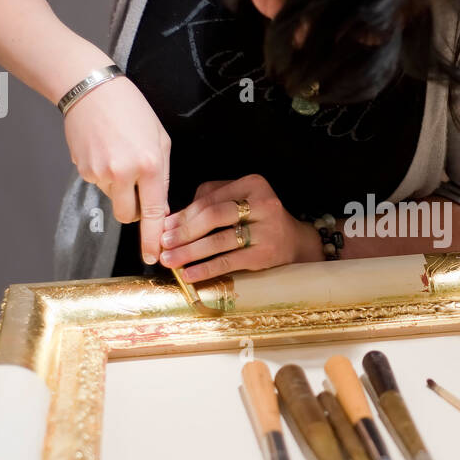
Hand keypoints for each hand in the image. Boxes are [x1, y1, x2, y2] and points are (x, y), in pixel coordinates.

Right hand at [63, 76, 170, 264]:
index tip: (153, 257)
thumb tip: (158, 206)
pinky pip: (98, 183)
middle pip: (127, 215)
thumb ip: (161, 174)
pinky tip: (104, 150)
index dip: (152, 239)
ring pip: (112, 197)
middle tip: (135, 188)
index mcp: (149, 165)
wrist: (90, 89)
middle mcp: (123, 173)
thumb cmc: (131, 110)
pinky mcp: (82, 170)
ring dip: (118, 185)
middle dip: (133, 210)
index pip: (153, 213)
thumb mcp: (160, 139)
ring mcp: (99, 173)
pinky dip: (103, 173)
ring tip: (118, 153)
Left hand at [159, 174, 321, 281]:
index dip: (184, 214)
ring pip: (219, 241)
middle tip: (164, 243)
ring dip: (190, 252)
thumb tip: (171, 220)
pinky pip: (229, 261)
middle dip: (184, 232)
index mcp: (253, 184)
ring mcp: (267, 230)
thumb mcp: (240, 201)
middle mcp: (263, 204)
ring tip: (170, 260)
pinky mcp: (266, 254)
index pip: (210, 198)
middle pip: (213, 216)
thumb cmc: (259, 220)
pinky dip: (206, 268)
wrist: (296, 243)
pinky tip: (189, 274)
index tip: (163, 227)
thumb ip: (209, 202)